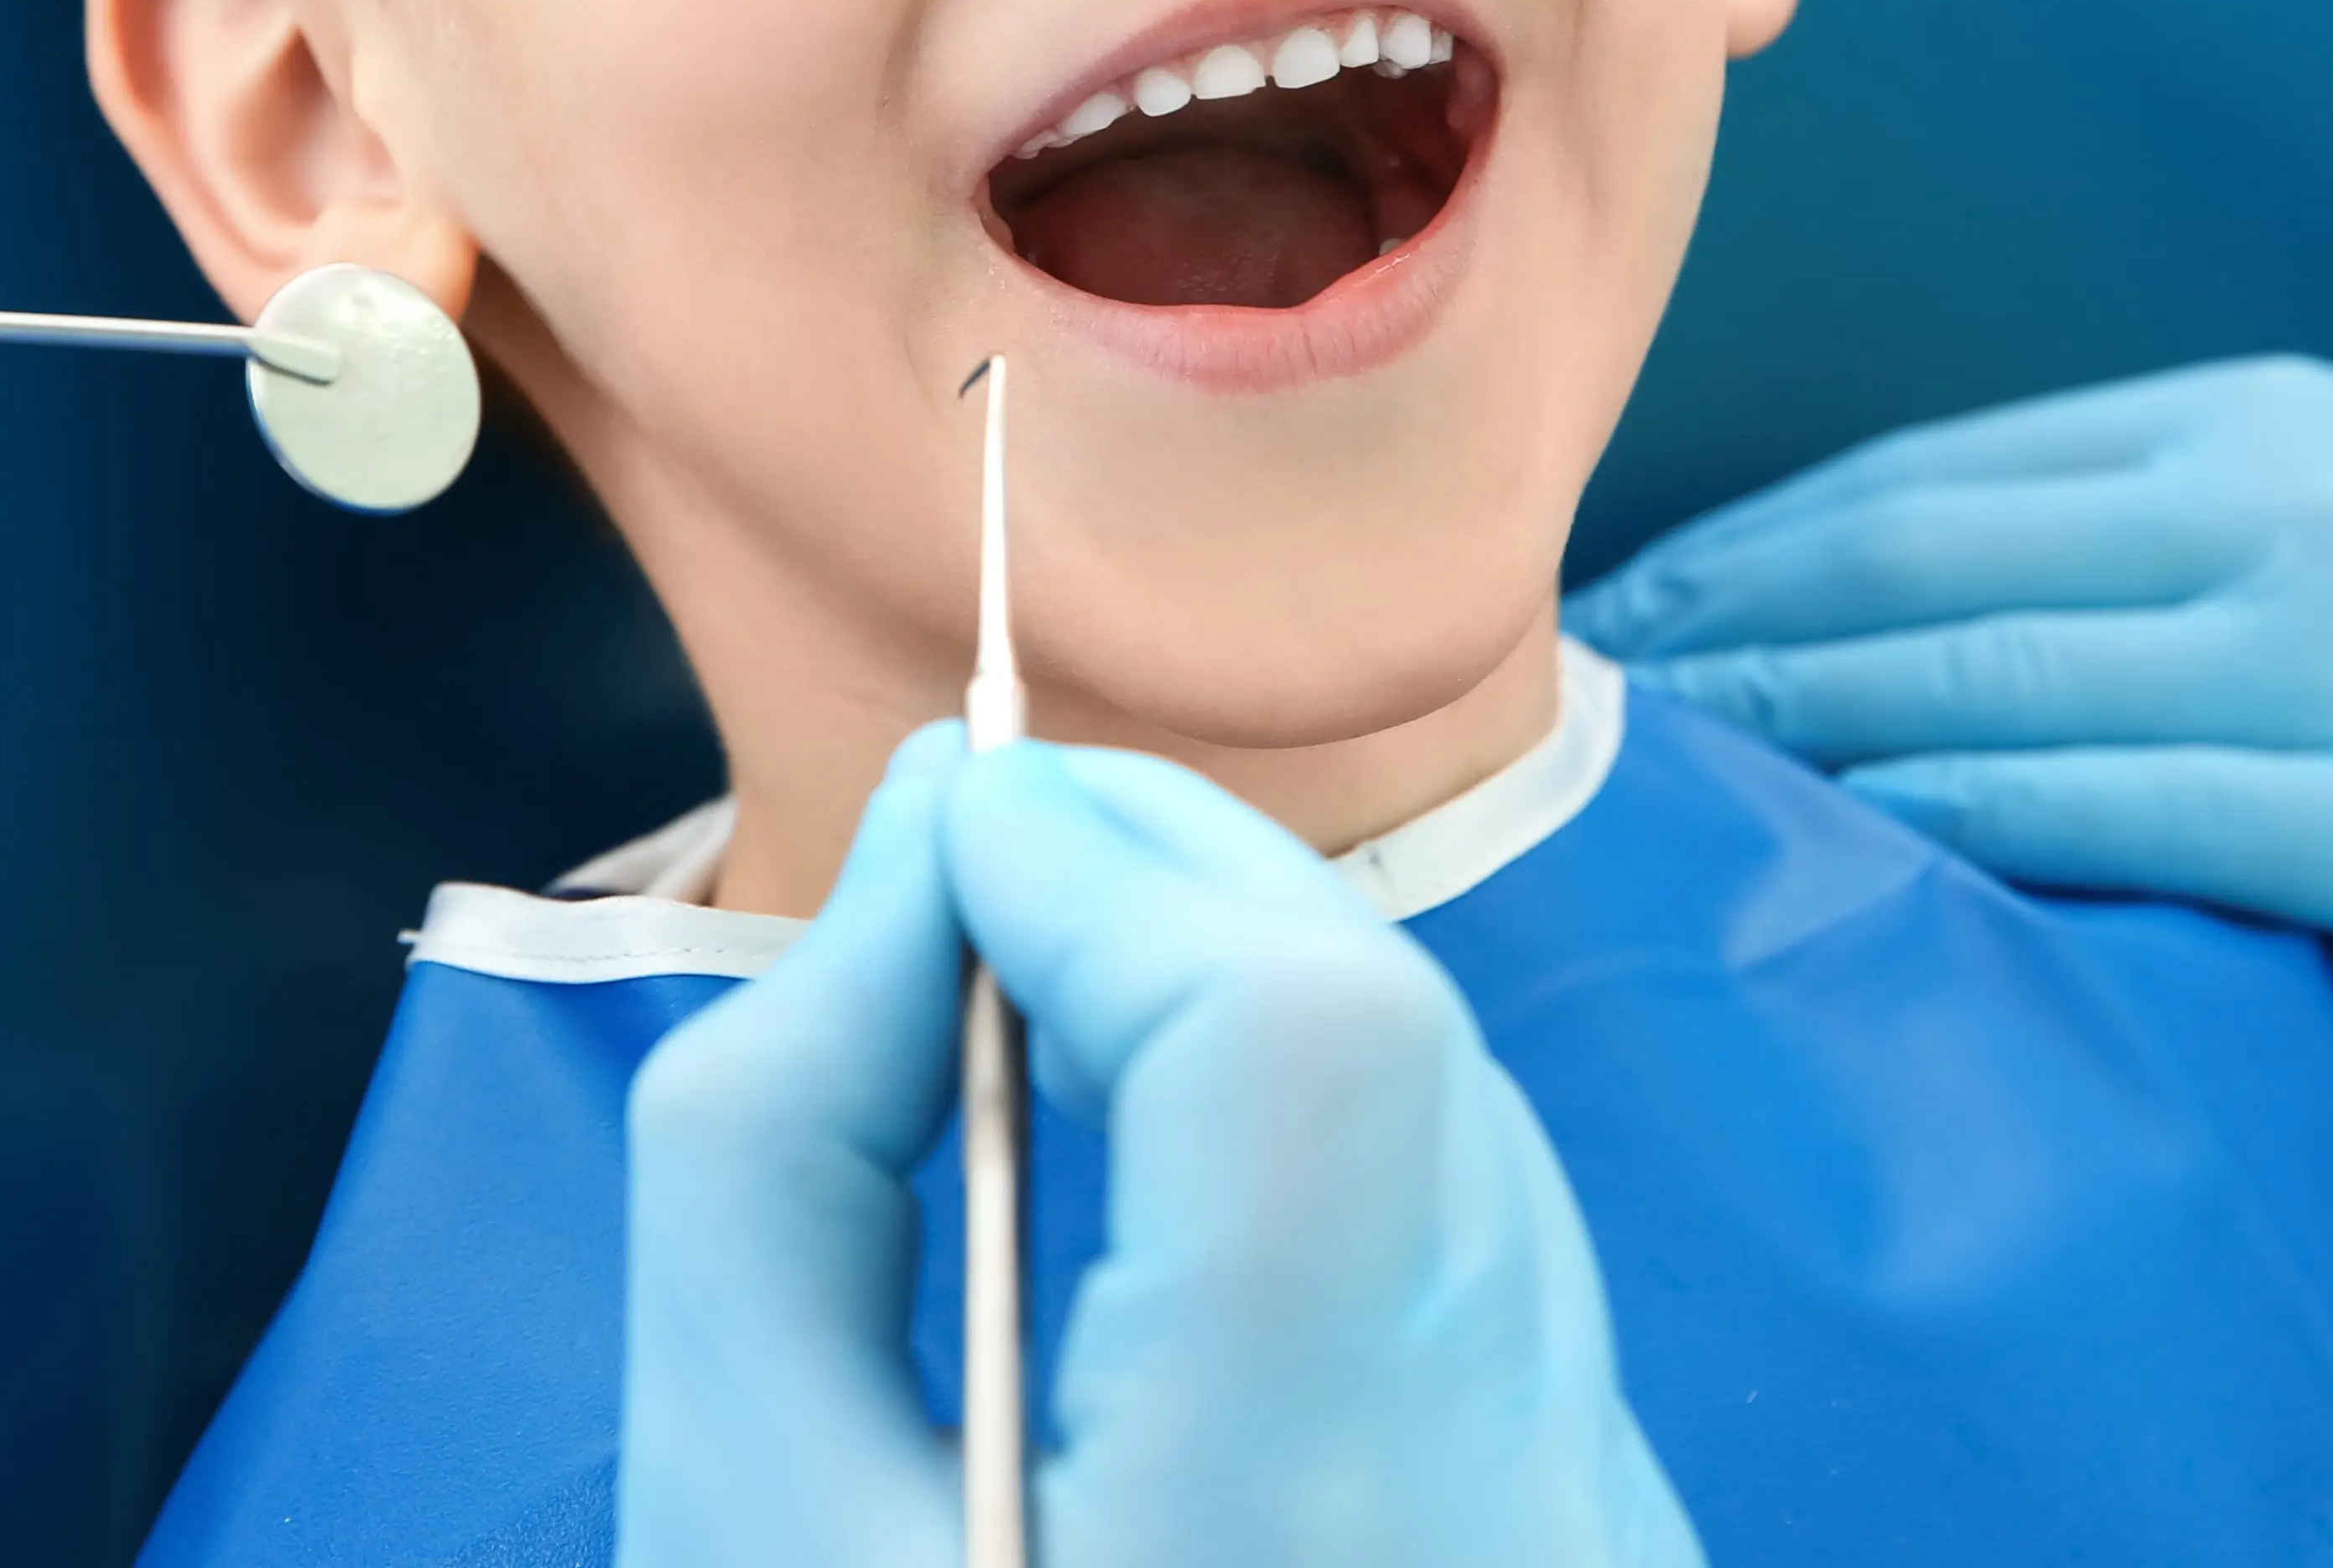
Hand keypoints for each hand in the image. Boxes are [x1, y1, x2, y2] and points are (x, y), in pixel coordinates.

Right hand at [620, 727, 1700, 1567]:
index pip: (1300, 1060)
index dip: (1111, 880)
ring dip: (1253, 988)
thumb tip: (920, 871)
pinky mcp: (1601, 1548)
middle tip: (975, 858)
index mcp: (1290, 1524)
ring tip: (1041, 977)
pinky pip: (1489, 1246)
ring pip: (1465, 1127)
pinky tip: (1167, 1156)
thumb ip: (774, 1154)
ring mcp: (1594, 1540)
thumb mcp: (731, 1521)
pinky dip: (1330, 1132)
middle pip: (1400, 1051)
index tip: (938, 836)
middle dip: (1172, 886)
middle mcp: (1505, 1516)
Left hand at [1569, 357, 2332, 1042]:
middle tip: (1564, 690)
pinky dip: (1961, 826)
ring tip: (1654, 776)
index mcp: (2246, 431)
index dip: (1758, 547)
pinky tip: (1849, 849)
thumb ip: (2172, 530)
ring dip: (1801, 732)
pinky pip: (2119, 811)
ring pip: (1987, 681)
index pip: (1932, 483)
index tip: (1627, 601)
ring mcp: (2326, 653)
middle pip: (1918, 566)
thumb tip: (1951, 581)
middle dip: (1730, 630)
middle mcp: (2261, 511)